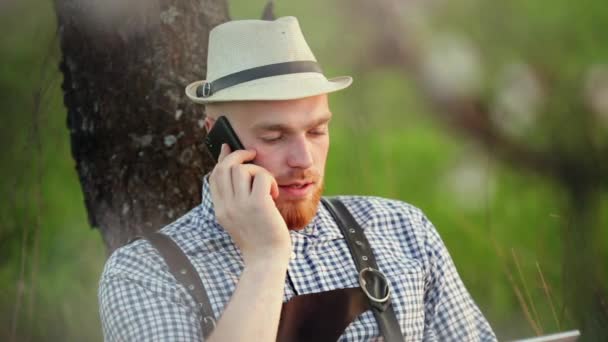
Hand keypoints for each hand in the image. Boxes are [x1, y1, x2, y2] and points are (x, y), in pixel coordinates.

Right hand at [209, 144, 291, 265]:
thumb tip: (241, 174)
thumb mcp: (240, 219)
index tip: (227, 147)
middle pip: (225, 167)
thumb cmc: (259, 240)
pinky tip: (274, 193)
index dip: (222, 158)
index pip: (215, 176)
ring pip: (243, 169)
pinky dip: (269, 179)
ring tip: (267, 185)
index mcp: (220, 209)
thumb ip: (236, 199)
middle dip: (239, 155)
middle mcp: (227, 206)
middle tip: (253, 155)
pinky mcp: (258, 205)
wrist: (266, 260)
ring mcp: (241, 205)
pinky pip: (261, 176)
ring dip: (257, 170)